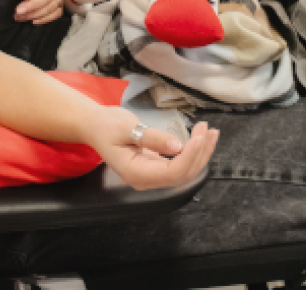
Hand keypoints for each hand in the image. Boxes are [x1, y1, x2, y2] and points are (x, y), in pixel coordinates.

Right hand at [87, 108, 218, 191]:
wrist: (95, 126)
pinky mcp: (156, 166)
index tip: (199, 138)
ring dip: (201, 153)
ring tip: (210, 132)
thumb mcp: (127, 127)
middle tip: (207, 129)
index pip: (171, 173)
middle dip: (199, 153)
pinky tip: (202, 139)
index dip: (189, 157)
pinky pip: (179, 164)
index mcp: (136, 173)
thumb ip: (152, 138)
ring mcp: (152, 175)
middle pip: (182, 174)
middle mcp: (146, 179)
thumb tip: (177, 145)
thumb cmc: (106, 126)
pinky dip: (193, 152)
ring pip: (184, 171)